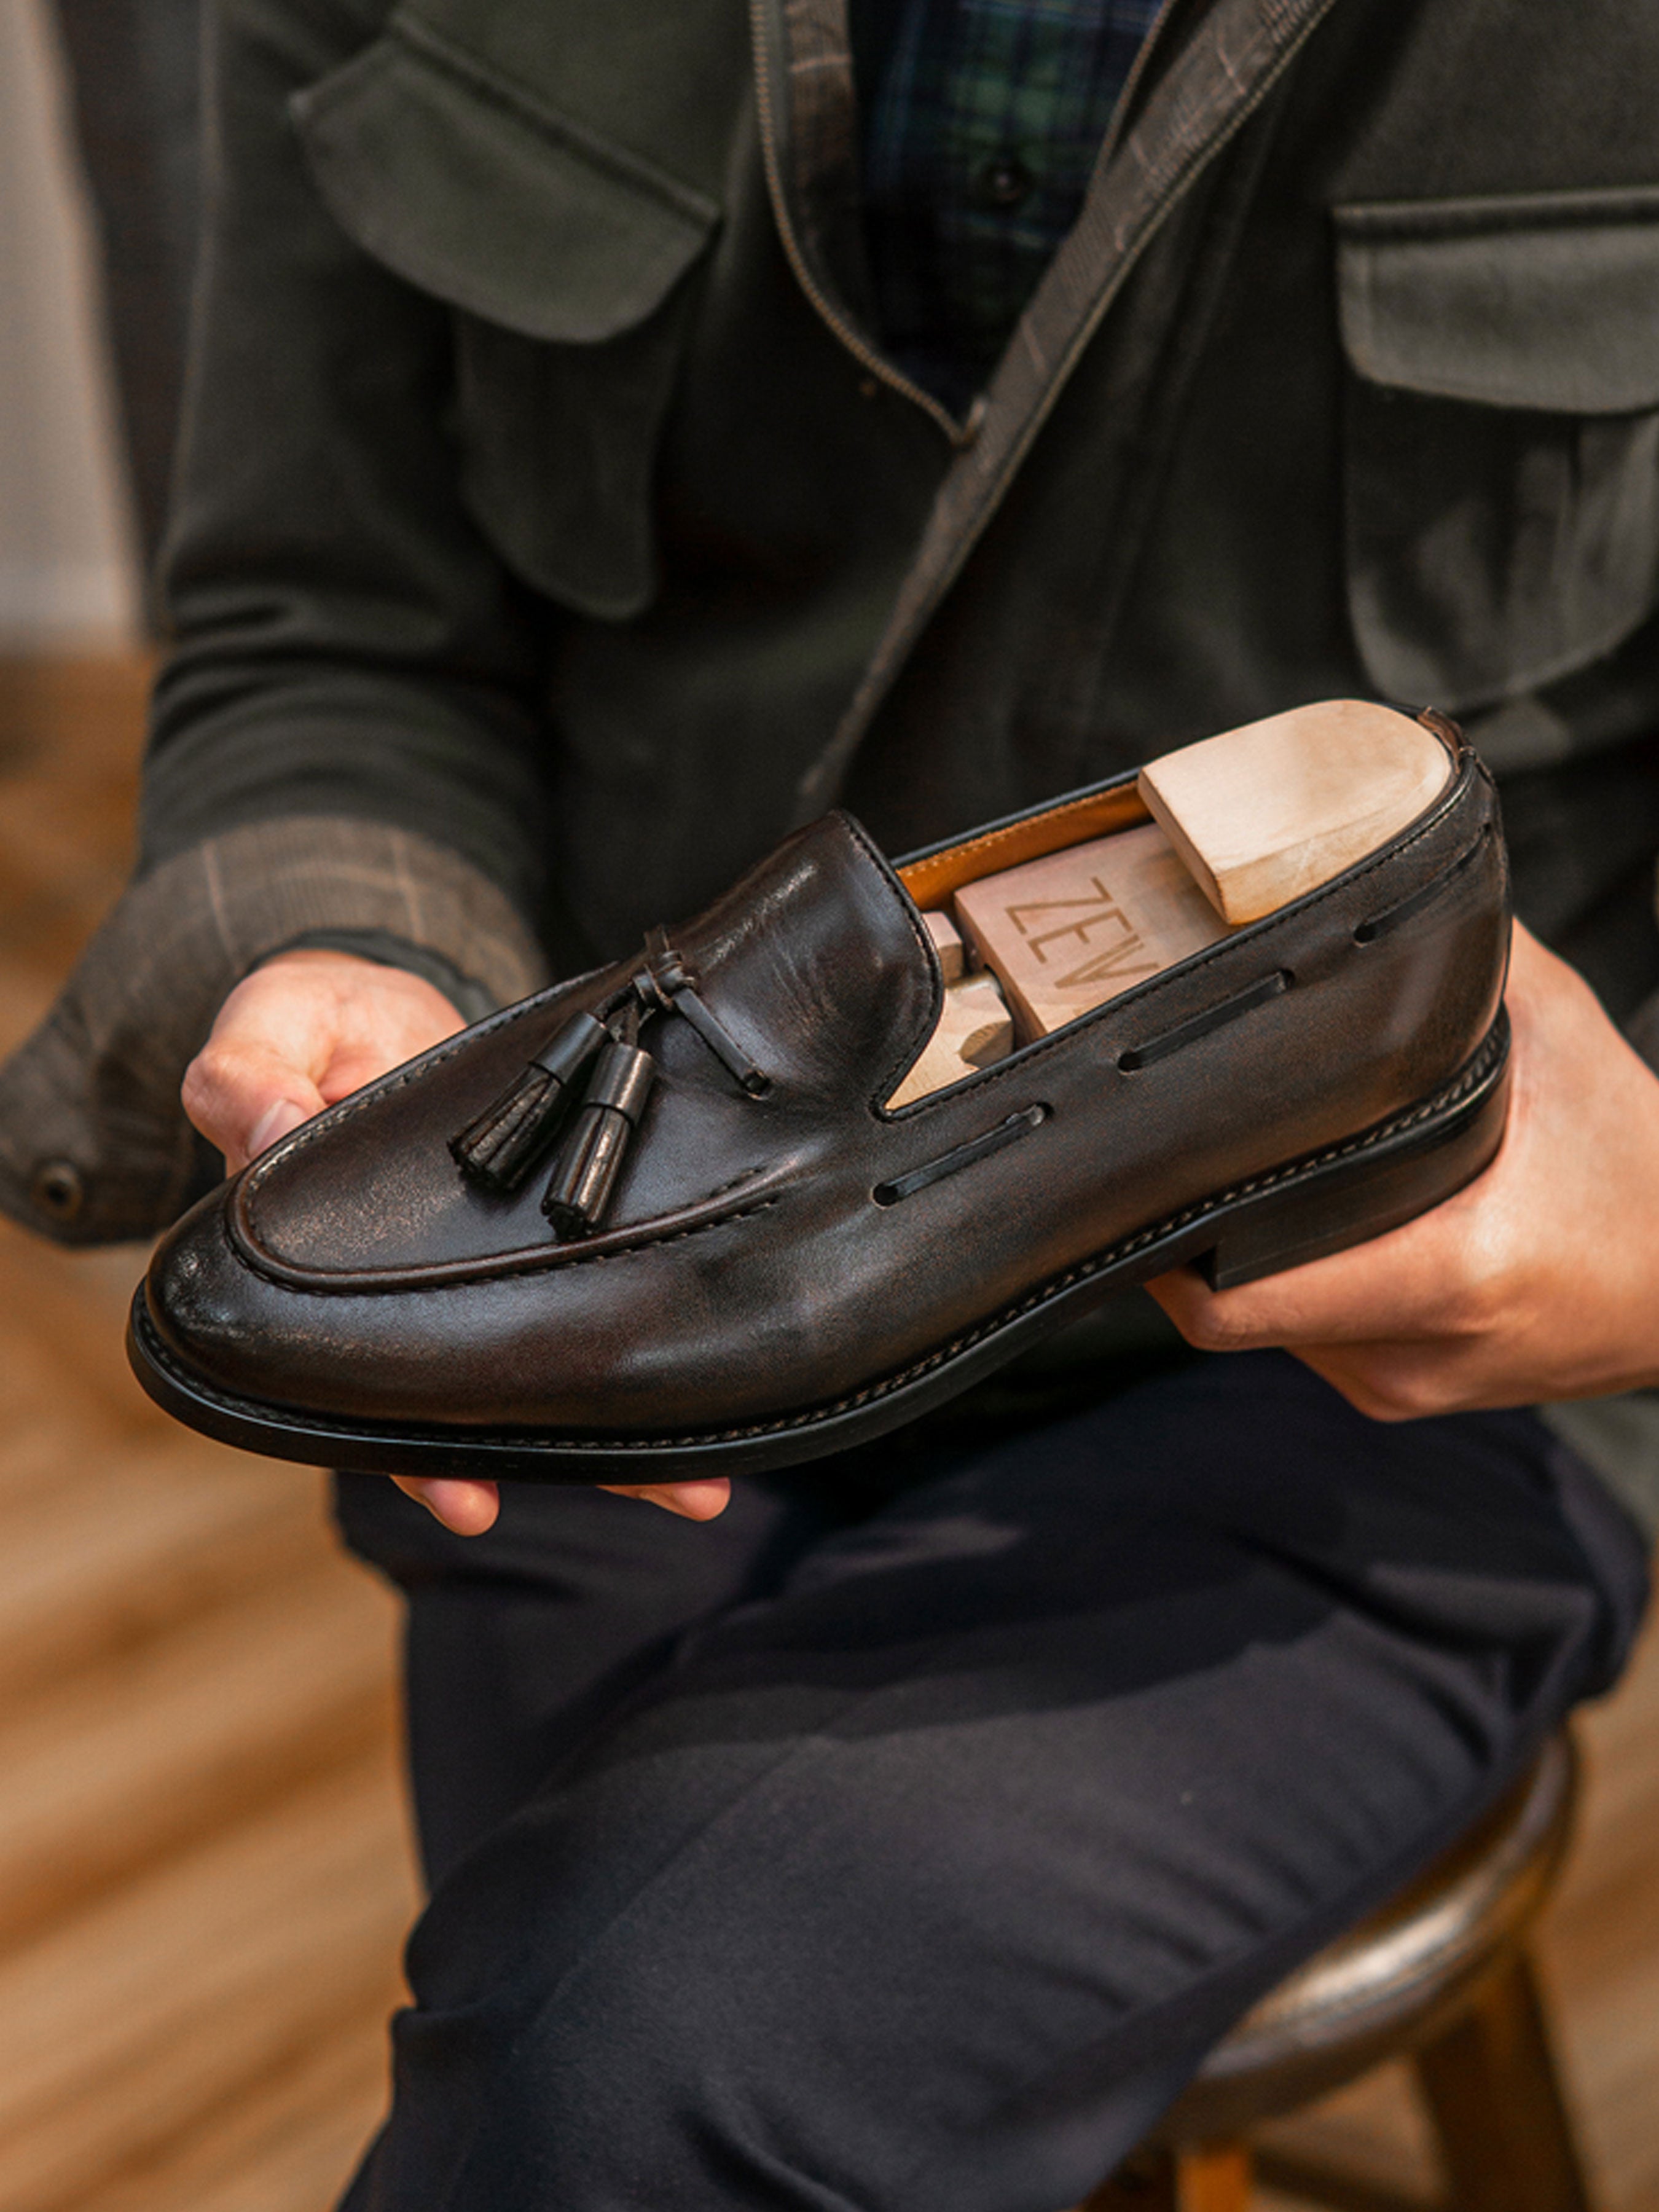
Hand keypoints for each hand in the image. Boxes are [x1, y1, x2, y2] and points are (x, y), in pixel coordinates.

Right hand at [182, 949, 730, 1533]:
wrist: (377, 1006)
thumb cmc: (308, 1027)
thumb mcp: (262, 1035)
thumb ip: (247, 1082)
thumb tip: (270, 1129)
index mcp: (326, 1278)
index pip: (367, 1391)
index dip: (418, 1451)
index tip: (470, 1497)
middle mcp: (415, 1296)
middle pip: (480, 1407)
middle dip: (564, 1458)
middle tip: (669, 1500)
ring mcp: (486, 1272)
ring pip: (548, 1367)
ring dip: (625, 1423)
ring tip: (709, 1483)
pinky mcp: (543, 1235)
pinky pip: (592, 1294)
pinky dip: (644, 1335)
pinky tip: (711, 1383)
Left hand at [1147, 921, 1658, 1418]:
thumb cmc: (1638, 1162)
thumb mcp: (1555, 1032)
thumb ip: (1457, 958)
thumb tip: (1358, 882)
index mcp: (1449, 1277)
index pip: (1234, 1302)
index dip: (1160, 1246)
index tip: (1129, 1179)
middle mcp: (1411, 1353)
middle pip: (1232, 1306)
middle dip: (1191, 1231)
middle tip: (1166, 1152)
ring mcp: (1400, 1385)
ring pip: (1263, 1323)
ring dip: (1239, 1256)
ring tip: (1240, 1176)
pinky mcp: (1399, 1393)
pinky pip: (1303, 1334)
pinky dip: (1286, 1278)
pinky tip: (1300, 1217)